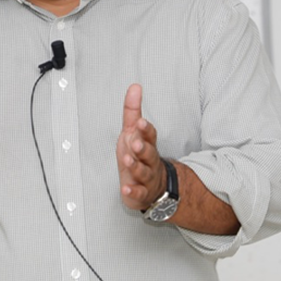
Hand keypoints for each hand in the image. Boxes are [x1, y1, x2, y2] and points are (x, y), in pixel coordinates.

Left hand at [118, 84, 168, 211]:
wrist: (153, 186)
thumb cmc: (140, 155)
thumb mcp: (133, 132)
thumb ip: (133, 111)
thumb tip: (135, 87)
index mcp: (148, 144)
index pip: (151, 135)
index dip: (146, 130)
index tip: (141, 122)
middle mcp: (150, 161)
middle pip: (150, 153)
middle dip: (143, 148)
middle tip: (136, 143)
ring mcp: (147, 177)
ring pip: (144, 172)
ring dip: (136, 167)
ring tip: (127, 161)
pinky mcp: (141, 193)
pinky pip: (139, 194)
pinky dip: (133, 192)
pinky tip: (127, 189)